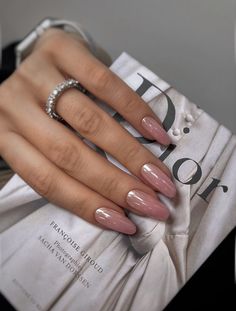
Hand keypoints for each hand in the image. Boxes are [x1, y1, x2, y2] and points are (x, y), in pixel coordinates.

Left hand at [0, 28, 175, 233]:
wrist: (37, 60)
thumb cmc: (40, 107)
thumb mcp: (39, 137)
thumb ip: (64, 164)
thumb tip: (113, 201)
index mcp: (5, 137)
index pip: (47, 181)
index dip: (87, 205)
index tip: (123, 221)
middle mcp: (14, 107)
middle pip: (70, 155)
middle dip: (116, 184)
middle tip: (151, 203)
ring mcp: (36, 75)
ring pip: (89, 123)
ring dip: (130, 154)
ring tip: (158, 176)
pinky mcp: (61, 48)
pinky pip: (102, 83)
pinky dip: (133, 110)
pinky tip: (155, 132)